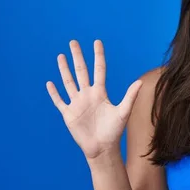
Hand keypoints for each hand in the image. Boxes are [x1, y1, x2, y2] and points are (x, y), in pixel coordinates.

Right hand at [46, 40, 142, 159]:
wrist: (102, 148)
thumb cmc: (114, 131)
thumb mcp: (123, 112)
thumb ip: (130, 97)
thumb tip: (140, 82)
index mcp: (100, 93)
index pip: (99, 69)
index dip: (98, 56)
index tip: (97, 42)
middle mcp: (88, 95)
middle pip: (81, 71)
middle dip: (77, 56)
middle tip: (73, 42)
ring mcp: (77, 103)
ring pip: (68, 82)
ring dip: (64, 69)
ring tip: (60, 56)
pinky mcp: (68, 114)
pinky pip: (59, 101)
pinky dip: (54, 93)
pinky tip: (49, 83)